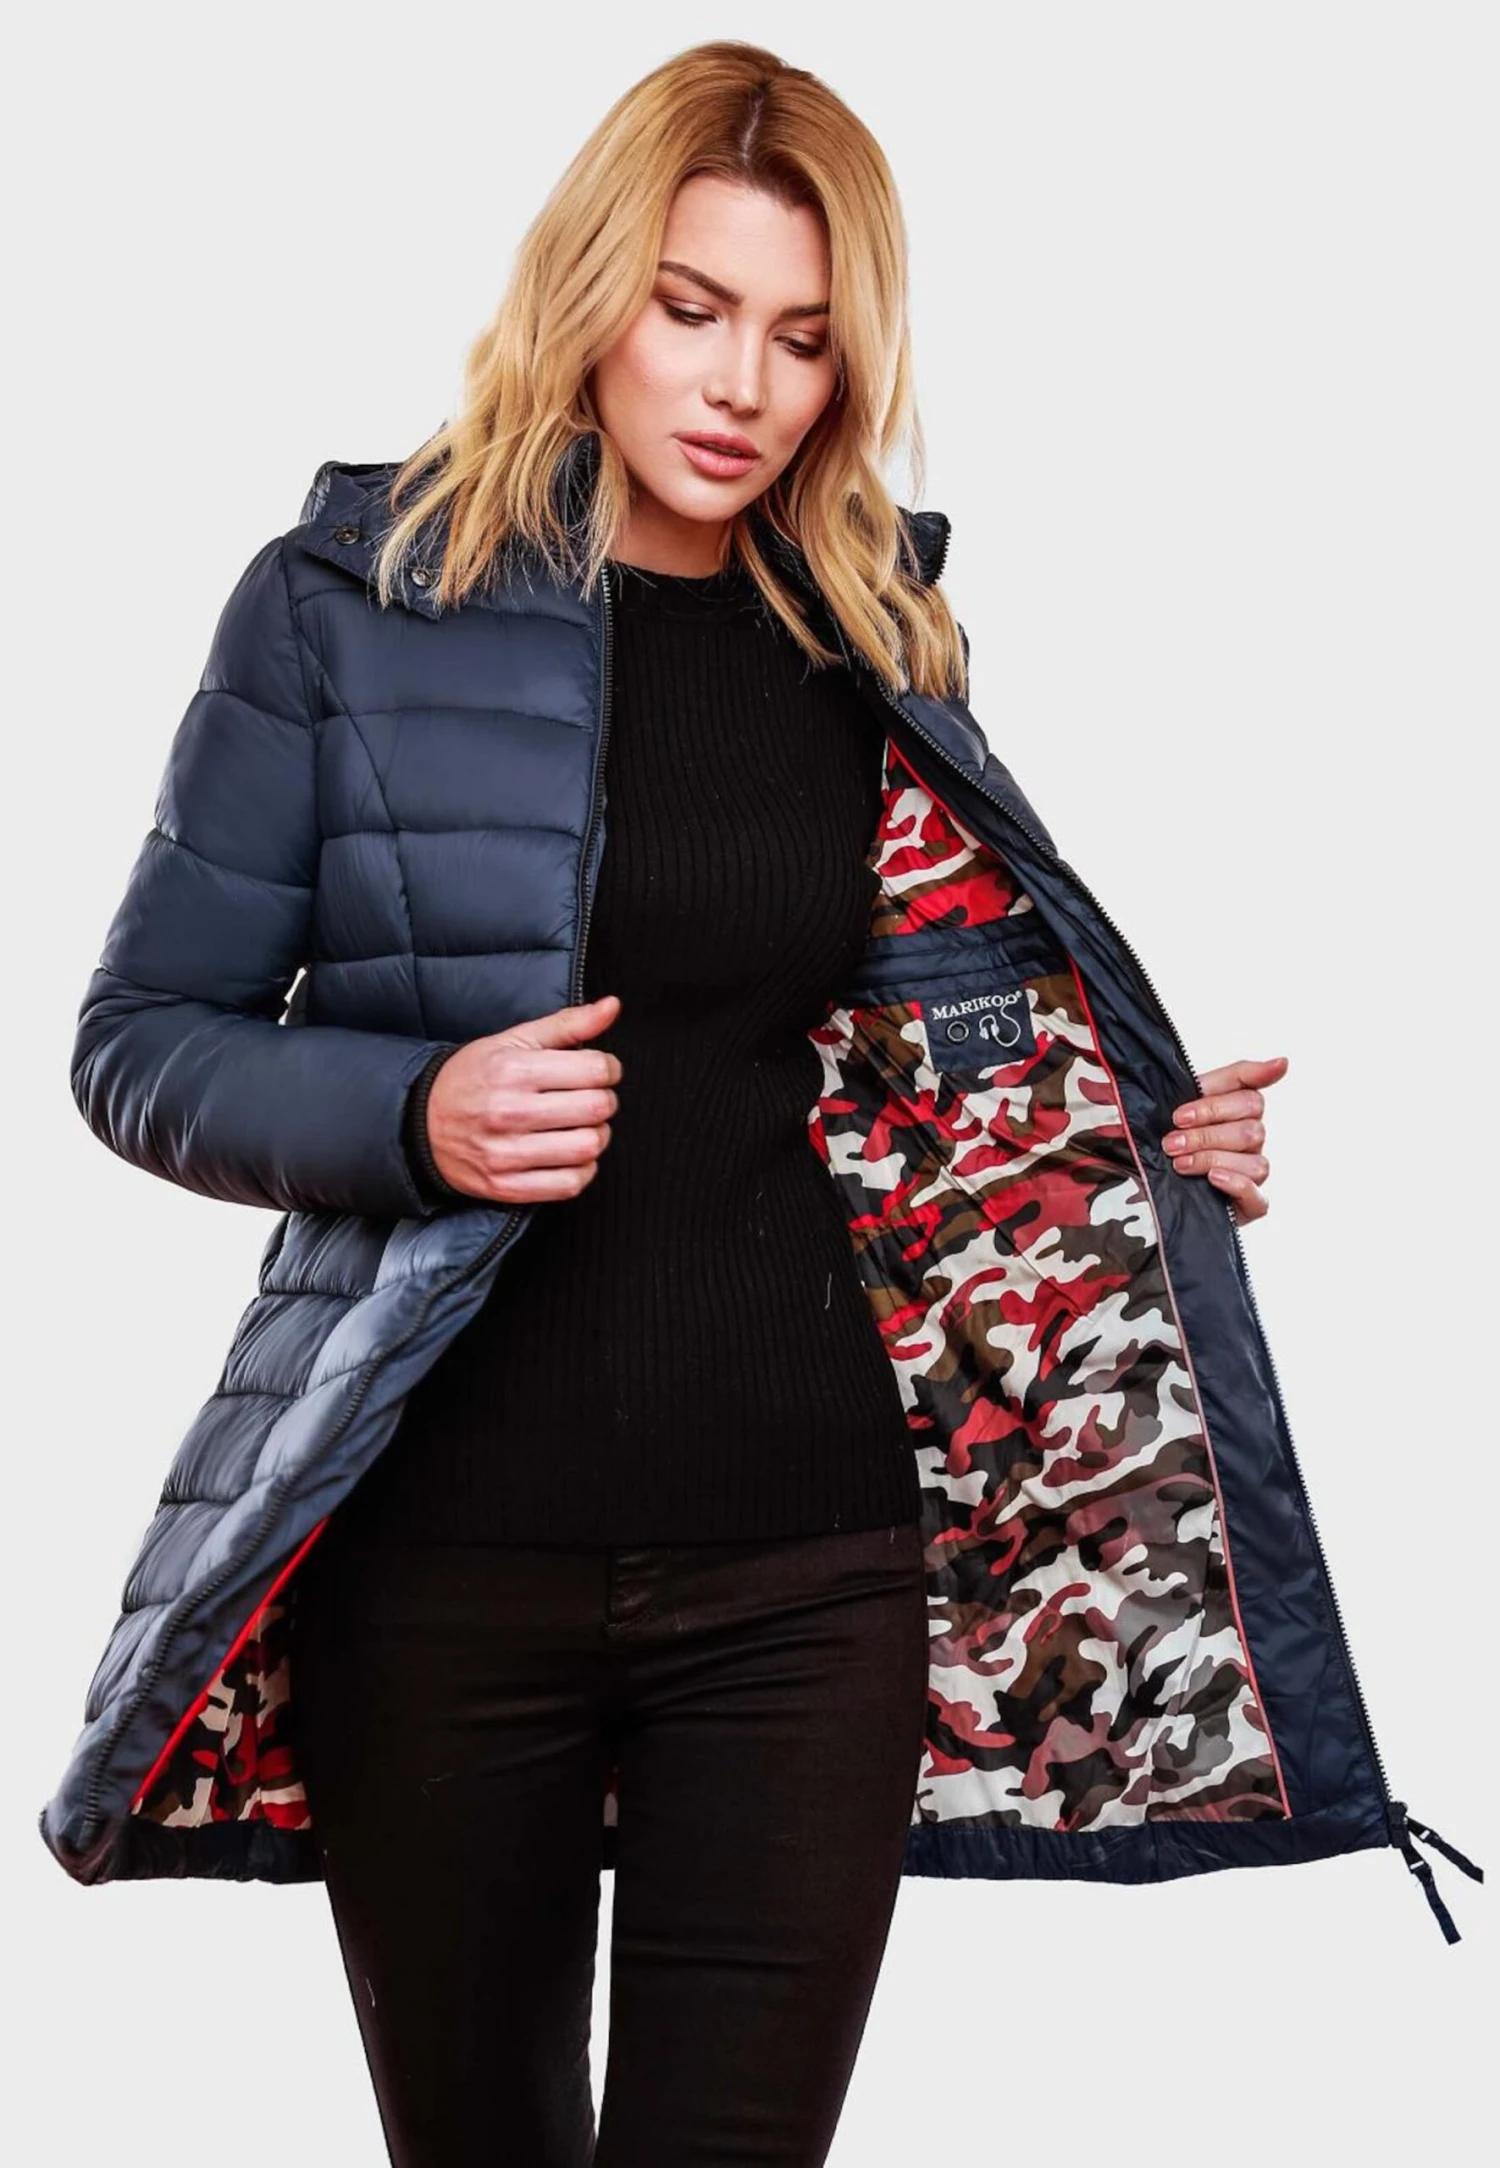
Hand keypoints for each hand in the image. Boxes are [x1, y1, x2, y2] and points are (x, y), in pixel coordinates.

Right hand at [426, 993, 621, 1202]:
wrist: (419, 1122)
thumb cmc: (473, 1077)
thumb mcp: (515, 1040)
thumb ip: (568, 1024)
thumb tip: (612, 1006)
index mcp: (514, 1070)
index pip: (595, 1070)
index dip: (609, 1069)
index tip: (600, 1071)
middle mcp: (510, 1112)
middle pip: (597, 1109)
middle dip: (604, 1101)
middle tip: (591, 1098)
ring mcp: (506, 1153)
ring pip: (588, 1147)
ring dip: (596, 1136)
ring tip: (581, 1126)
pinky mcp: (507, 1186)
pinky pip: (570, 1184)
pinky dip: (582, 1170)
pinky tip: (569, 1154)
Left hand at [1161, 1054, 1287, 1224]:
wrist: (1140, 1185)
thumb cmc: (1163, 1140)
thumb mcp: (1180, 1102)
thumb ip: (1226, 1079)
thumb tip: (1284, 1062)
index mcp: (1237, 1108)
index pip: (1247, 1092)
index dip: (1214, 1104)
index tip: (1180, 1116)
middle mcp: (1250, 1138)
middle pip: (1251, 1128)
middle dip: (1204, 1134)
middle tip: (1170, 1142)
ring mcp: (1251, 1171)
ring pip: (1255, 1160)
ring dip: (1212, 1159)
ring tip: (1179, 1164)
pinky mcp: (1248, 1205)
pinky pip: (1257, 1195)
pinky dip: (1236, 1184)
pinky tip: (1212, 1179)